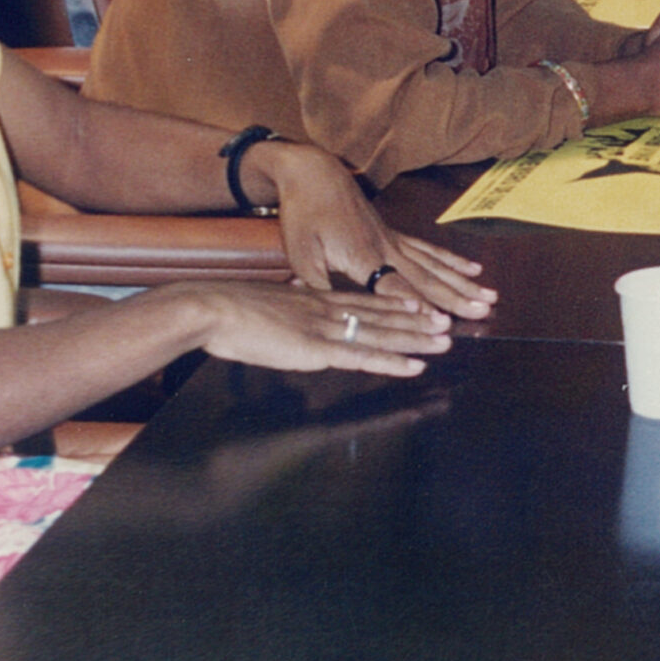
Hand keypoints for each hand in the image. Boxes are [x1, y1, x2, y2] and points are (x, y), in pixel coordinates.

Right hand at [186, 281, 451, 378]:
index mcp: (317, 299)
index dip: (396, 303)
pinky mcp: (319, 349)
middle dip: (417, 320)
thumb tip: (299, 293)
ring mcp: (327, 329)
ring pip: (383, 335)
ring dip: (416, 340)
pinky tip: (414, 367)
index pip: (365, 301)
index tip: (420, 303)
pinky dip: (392, 362)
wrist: (213, 308)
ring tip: (444, 341)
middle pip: (383, 315)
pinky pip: (364, 357)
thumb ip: (291, 302)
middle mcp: (330, 310)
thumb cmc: (232, 310)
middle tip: (447, 323)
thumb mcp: (271, 302)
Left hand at [242, 141, 493, 319]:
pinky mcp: (394, 234)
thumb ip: (316, 285)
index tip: (444, 322)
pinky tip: (472, 268)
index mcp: (364, 257)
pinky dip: (452, 261)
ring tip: (489, 295)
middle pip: (428, 278)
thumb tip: (325, 312)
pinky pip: (429, 250)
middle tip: (485, 310)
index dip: (420, 306)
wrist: (314, 174)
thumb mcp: (300, 252)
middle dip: (457, 297)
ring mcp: (394, 240)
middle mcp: (387, 249)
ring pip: (435, 265)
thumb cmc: (304, 214)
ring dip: (463, 282)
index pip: (398, 288)